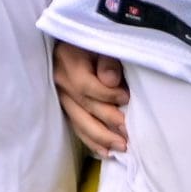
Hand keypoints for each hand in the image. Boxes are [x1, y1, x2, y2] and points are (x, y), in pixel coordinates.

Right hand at [54, 41, 128, 155]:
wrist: (71, 42)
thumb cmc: (92, 40)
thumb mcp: (101, 41)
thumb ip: (107, 60)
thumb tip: (111, 81)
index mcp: (69, 62)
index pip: (86, 86)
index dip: (107, 94)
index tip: (126, 98)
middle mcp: (61, 83)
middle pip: (85, 107)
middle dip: (109, 123)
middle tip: (130, 133)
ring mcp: (61, 97)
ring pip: (80, 122)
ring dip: (102, 138)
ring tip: (122, 147)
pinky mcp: (64, 107)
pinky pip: (76, 127)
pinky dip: (91, 141)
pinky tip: (106, 151)